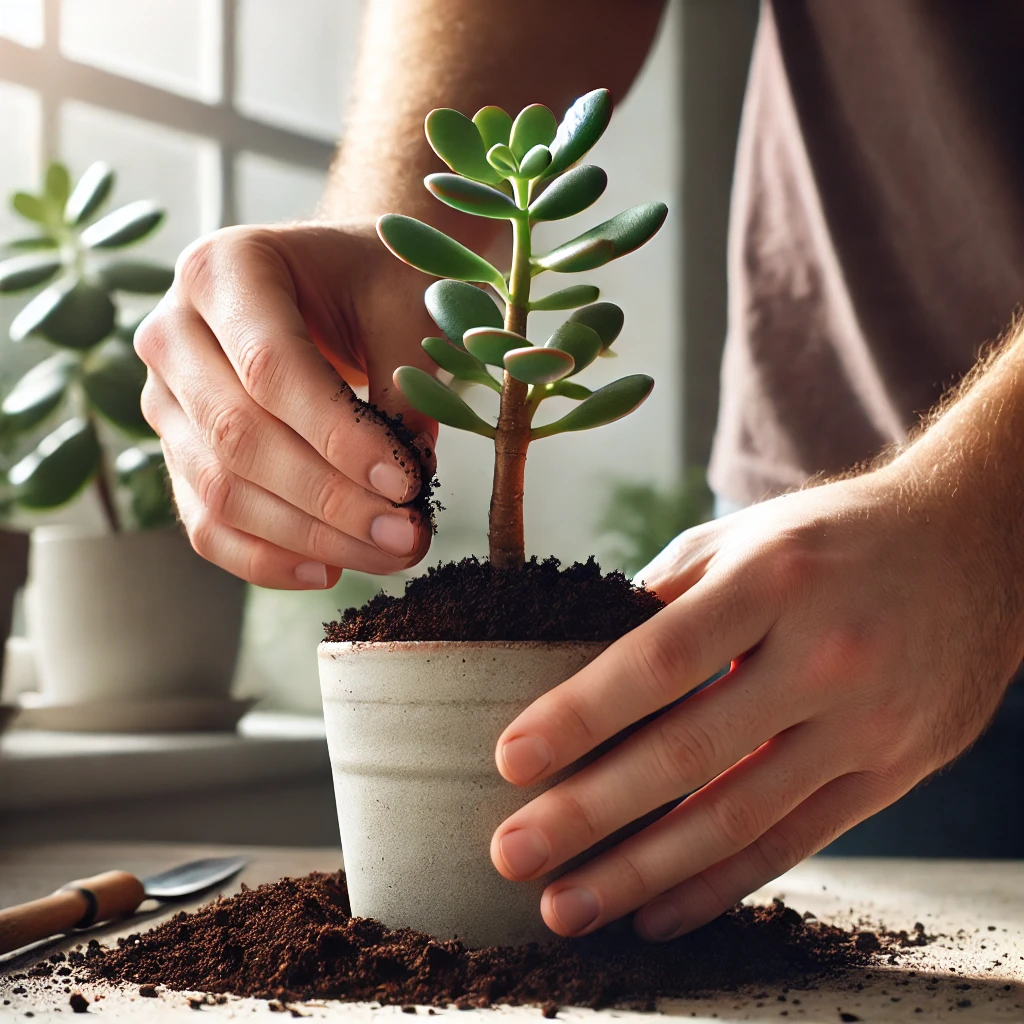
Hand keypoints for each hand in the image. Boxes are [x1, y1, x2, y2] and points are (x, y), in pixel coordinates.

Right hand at [136, 222, 439, 587]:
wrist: (334, 282)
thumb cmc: (373, 284)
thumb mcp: (404, 307)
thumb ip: (406, 384)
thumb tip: (405, 485)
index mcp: (225, 270)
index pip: (270, 367)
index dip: (339, 436)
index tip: (406, 482)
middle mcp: (173, 332)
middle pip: (237, 438)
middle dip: (330, 500)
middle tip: (407, 535)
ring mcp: (165, 398)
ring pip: (220, 491)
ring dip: (310, 537)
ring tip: (388, 552)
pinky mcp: (178, 453)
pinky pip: (207, 524)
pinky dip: (266, 559)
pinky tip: (329, 570)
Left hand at [490, 464, 1020, 938]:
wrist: (975, 547)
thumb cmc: (832, 538)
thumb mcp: (743, 537)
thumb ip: (664, 596)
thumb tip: (581, 661)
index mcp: (772, 579)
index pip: (659, 658)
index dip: (580, 715)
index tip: (512, 760)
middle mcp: (823, 653)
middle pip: (688, 751)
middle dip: (589, 812)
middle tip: (513, 854)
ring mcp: (865, 721)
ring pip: (737, 816)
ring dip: (641, 872)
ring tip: (567, 907)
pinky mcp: (891, 771)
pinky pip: (794, 840)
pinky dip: (720, 883)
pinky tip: (657, 911)